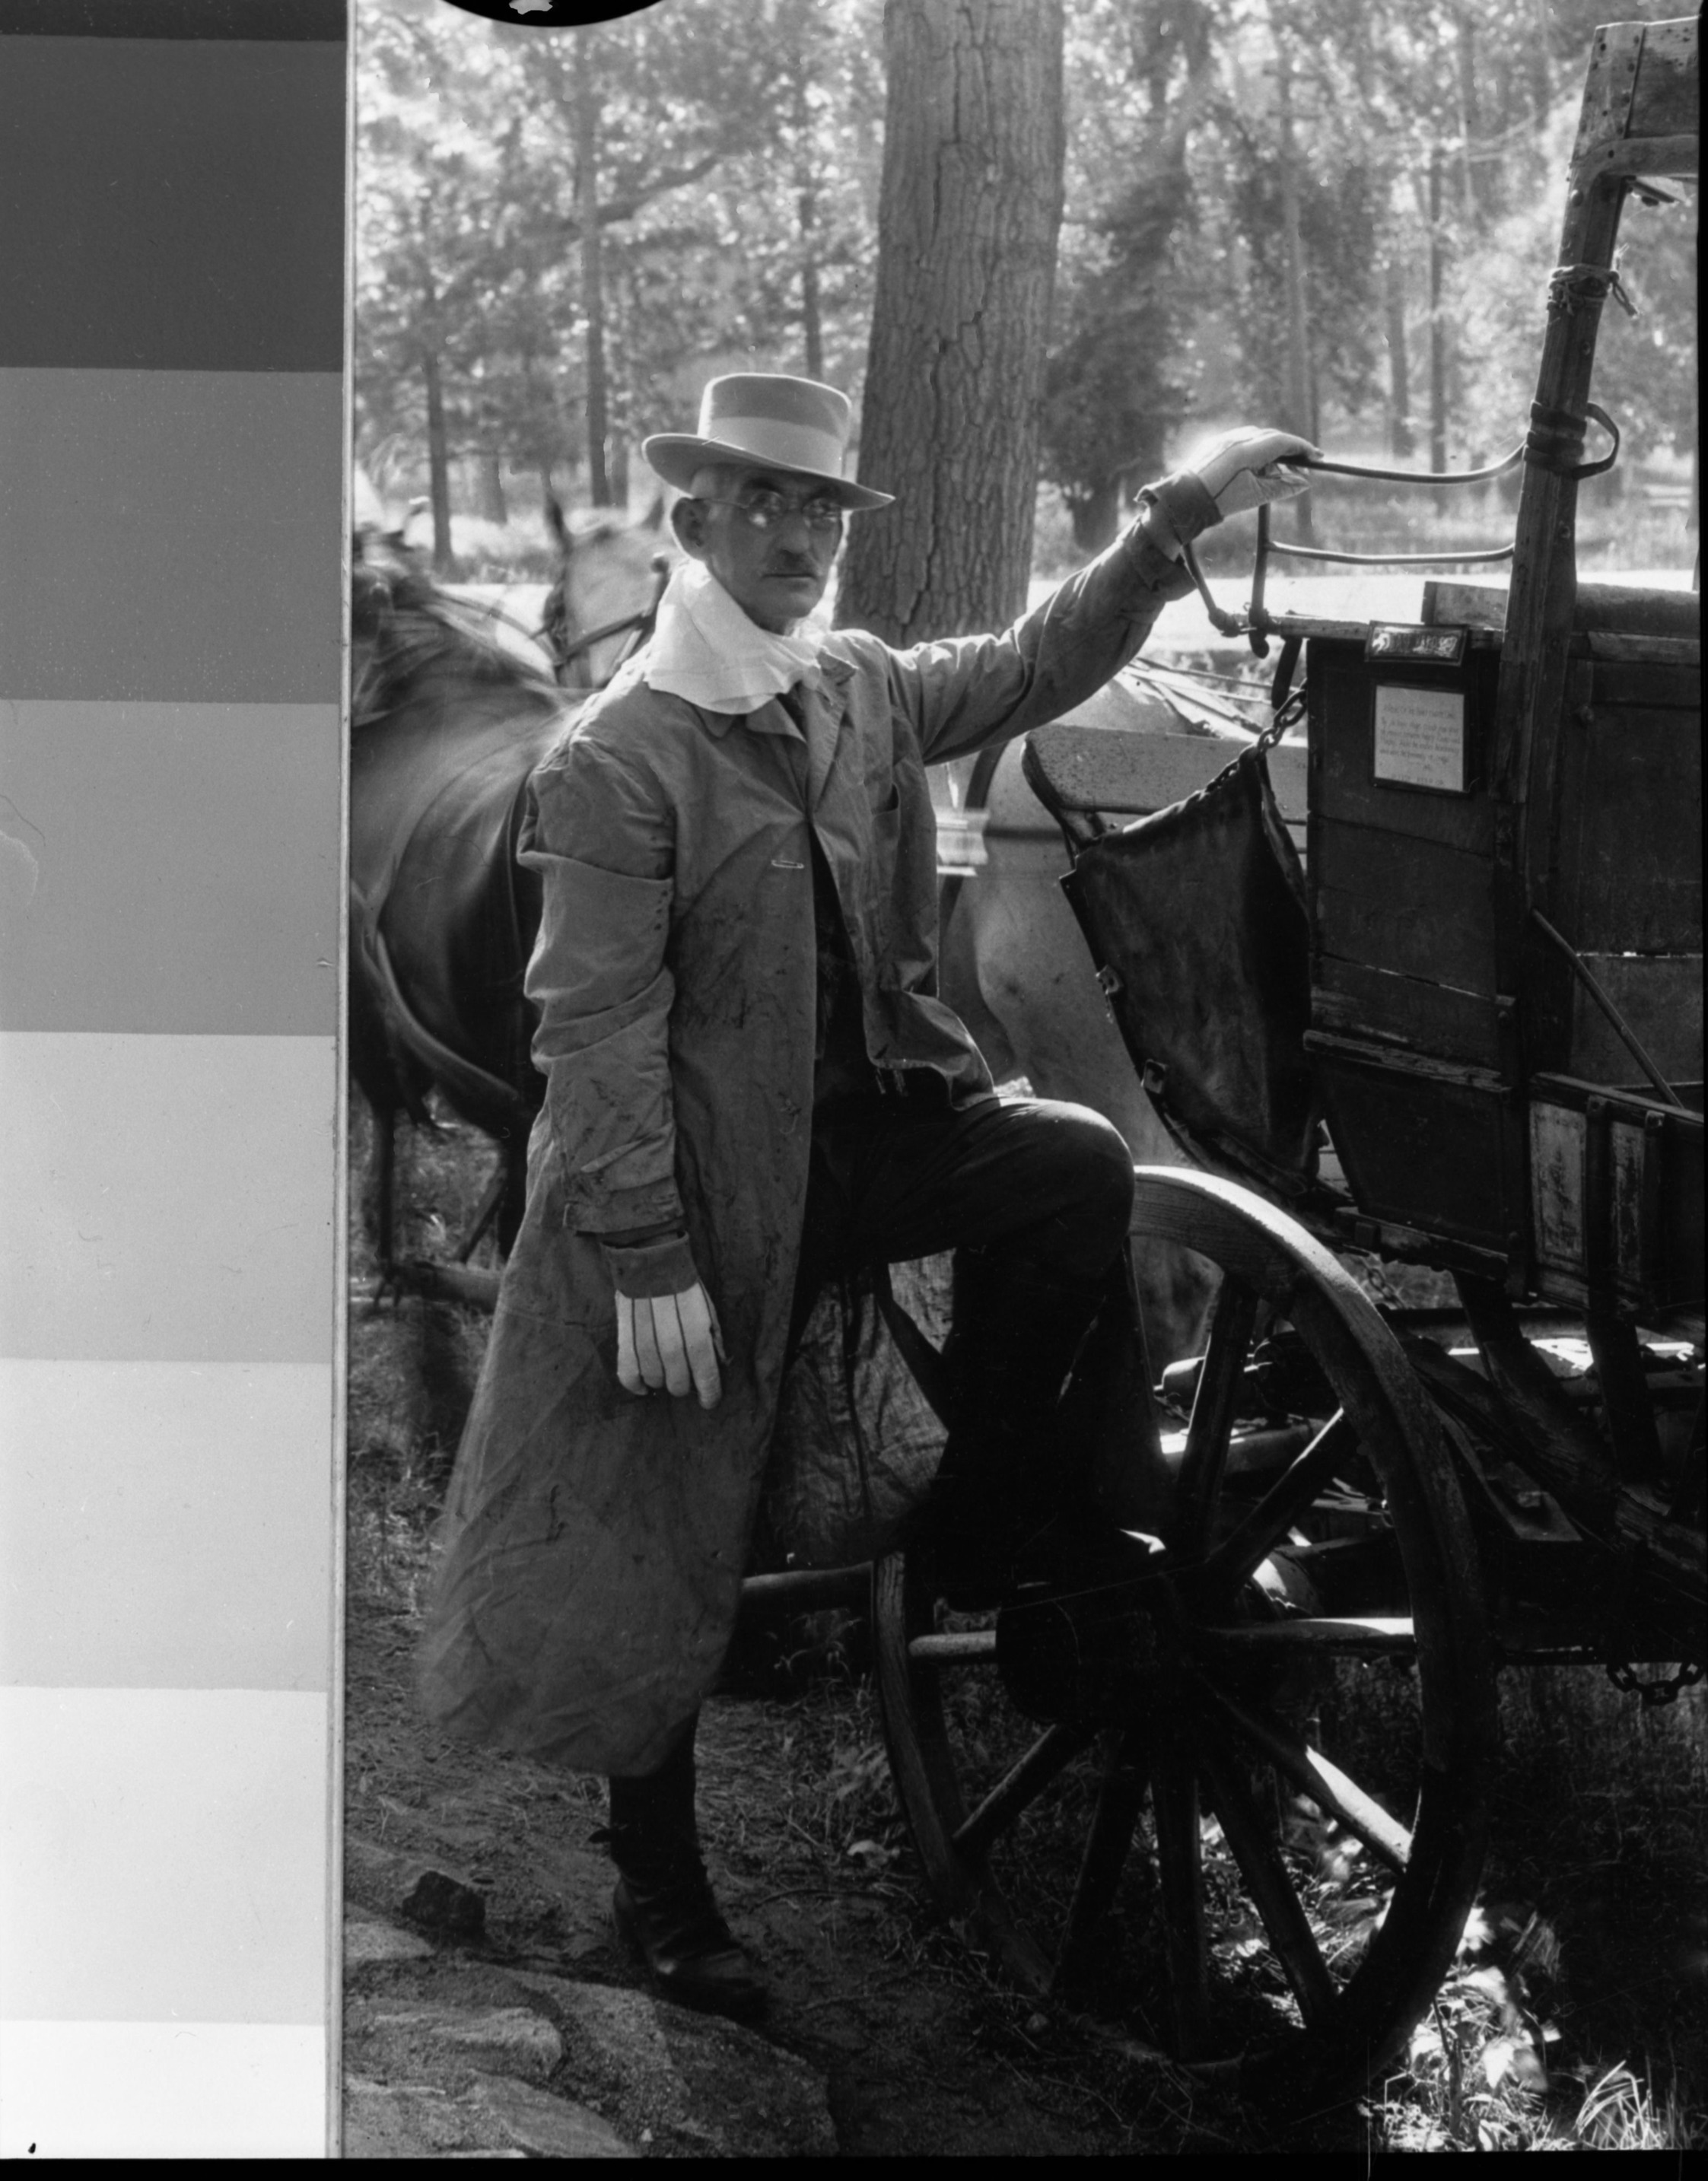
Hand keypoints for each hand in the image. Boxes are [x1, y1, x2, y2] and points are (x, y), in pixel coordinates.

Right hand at [616, 1282, 724, 1408]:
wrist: (650, 1256)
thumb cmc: (684, 1284)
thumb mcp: (708, 1306)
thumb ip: (712, 1337)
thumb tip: (715, 1366)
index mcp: (694, 1323)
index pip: (704, 1368)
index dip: (709, 1390)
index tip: (710, 1401)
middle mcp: (668, 1331)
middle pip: (677, 1377)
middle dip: (684, 1386)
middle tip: (687, 1382)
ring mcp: (642, 1333)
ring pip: (653, 1377)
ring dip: (663, 1383)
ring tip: (667, 1376)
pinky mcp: (622, 1333)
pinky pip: (627, 1370)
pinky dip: (635, 1385)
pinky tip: (645, 1387)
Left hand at [1186, 427, 1319, 518]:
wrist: (1184, 501)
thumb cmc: (1220, 500)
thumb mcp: (1256, 496)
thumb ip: (1283, 487)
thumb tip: (1304, 483)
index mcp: (1247, 449)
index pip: (1282, 441)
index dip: (1302, 448)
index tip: (1316, 456)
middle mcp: (1236, 438)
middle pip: (1271, 436)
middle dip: (1289, 449)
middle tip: (1303, 465)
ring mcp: (1223, 438)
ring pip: (1256, 436)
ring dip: (1271, 449)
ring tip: (1278, 470)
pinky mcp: (1214, 442)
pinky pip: (1240, 439)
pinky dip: (1254, 449)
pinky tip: (1256, 466)